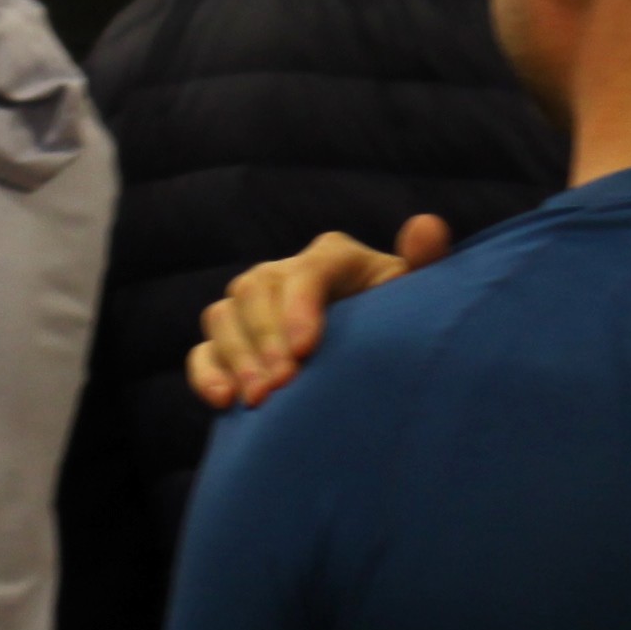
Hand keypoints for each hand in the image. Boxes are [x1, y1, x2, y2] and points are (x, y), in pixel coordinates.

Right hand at [188, 216, 451, 410]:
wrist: (375, 360)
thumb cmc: (401, 321)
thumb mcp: (417, 294)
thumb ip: (426, 261)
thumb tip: (427, 227)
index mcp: (332, 258)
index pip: (308, 270)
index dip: (301, 306)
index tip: (307, 349)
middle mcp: (282, 275)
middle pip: (256, 290)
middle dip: (266, 338)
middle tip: (283, 382)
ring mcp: (250, 309)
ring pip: (224, 316)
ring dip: (238, 357)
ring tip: (261, 397)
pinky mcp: (229, 345)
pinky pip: (204, 352)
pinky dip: (206, 374)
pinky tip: (224, 402)